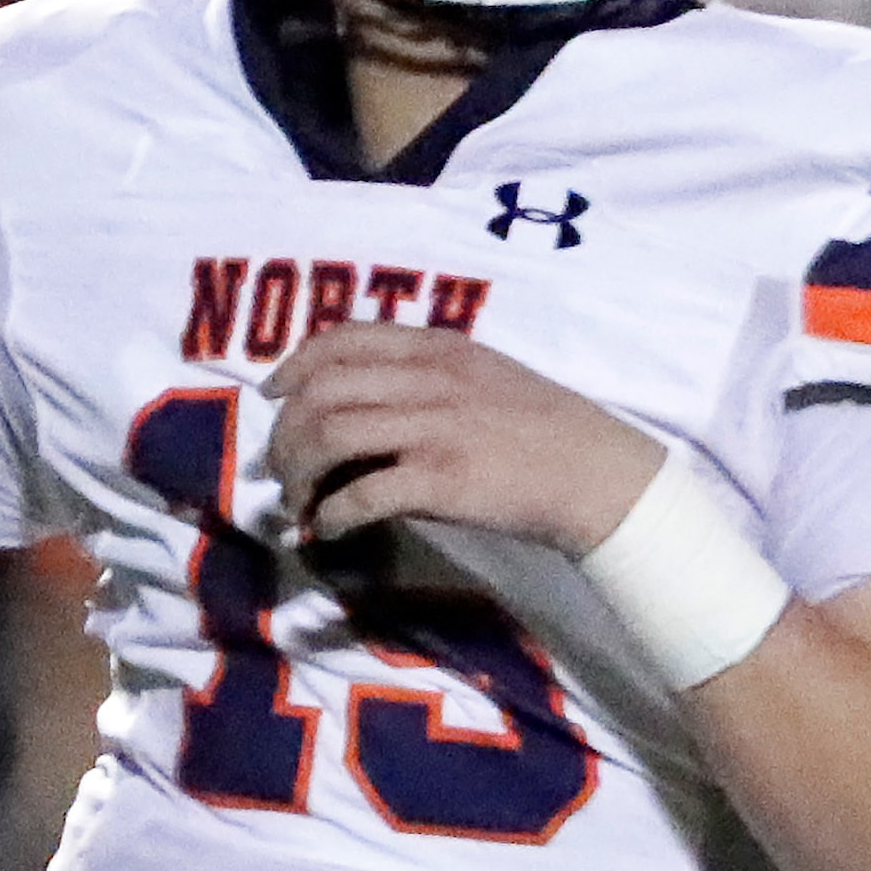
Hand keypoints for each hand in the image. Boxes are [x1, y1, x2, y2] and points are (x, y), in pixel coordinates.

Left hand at [261, 322, 664, 555]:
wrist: (595, 471)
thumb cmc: (541, 425)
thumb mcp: (482, 373)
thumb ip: (426, 373)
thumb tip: (360, 398)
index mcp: (436, 347)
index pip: (340, 339)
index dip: (293, 367)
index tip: (274, 396)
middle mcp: (427, 379)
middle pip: (320, 392)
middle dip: (285, 434)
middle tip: (283, 470)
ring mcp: (432, 428)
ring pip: (329, 437)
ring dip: (299, 476)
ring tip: (301, 504)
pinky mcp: (441, 480)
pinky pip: (361, 494)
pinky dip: (332, 515)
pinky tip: (331, 530)